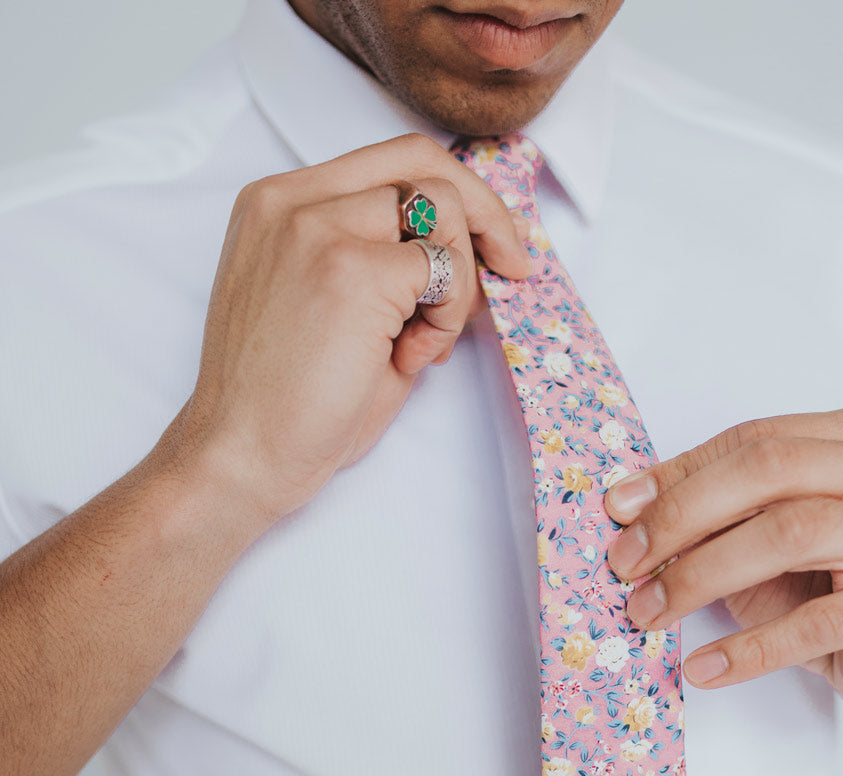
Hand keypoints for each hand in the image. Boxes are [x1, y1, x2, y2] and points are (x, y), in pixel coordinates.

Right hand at [163, 133, 531, 525]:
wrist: (241, 458)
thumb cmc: (287, 404)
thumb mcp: (332, 308)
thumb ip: (384, 263)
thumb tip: (472, 253)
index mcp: (279, 203)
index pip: (389, 160)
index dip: (454, 195)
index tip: (488, 243)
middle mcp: (291, 201)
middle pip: (422, 161)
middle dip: (484, 212)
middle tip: (511, 266)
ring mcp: (318, 229)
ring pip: (441, 209)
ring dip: (458, 281)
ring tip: (425, 344)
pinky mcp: (351, 271)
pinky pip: (441, 269)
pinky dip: (447, 318)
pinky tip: (413, 359)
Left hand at [603, 404, 842, 720]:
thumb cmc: (837, 594)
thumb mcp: (768, 547)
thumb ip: (718, 519)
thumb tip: (630, 511)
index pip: (757, 440)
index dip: (680, 475)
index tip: (618, 511)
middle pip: (773, 472)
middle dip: (684, 518)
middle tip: (626, 564)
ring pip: (794, 534)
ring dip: (704, 576)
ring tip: (652, 613)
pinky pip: (819, 624)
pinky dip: (751, 648)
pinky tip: (705, 667)